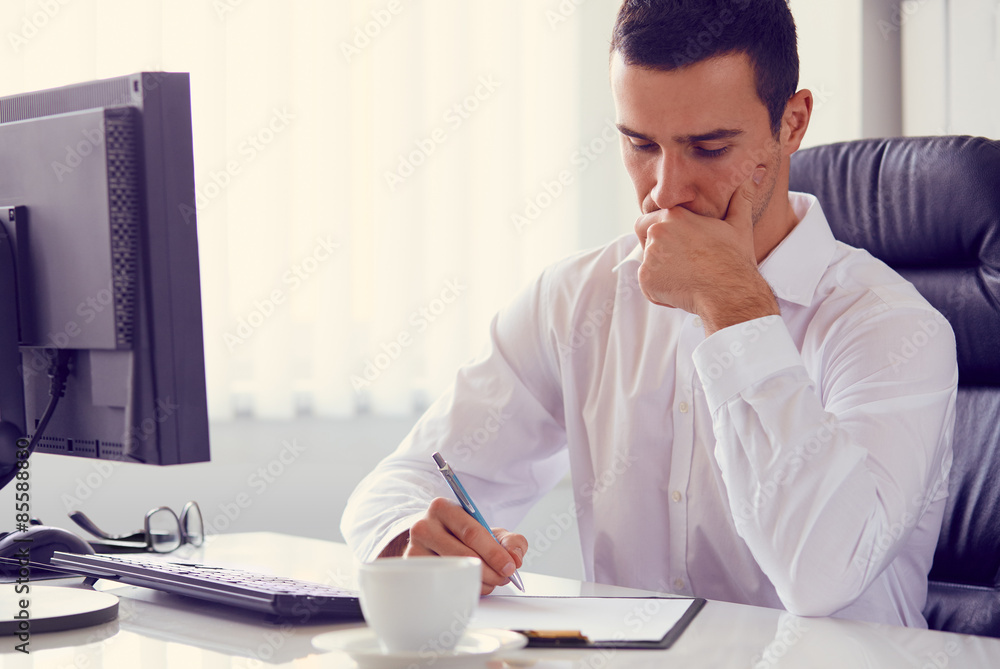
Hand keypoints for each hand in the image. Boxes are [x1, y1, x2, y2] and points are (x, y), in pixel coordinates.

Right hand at [404, 497, 525, 594]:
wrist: (433, 542)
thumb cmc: (463, 536)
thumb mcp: (489, 530)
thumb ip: (511, 541)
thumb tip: (515, 558)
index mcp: (443, 508)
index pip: (471, 532)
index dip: (494, 552)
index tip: (510, 566)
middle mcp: (423, 525)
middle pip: (463, 554)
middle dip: (491, 570)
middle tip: (504, 577)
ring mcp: (414, 549)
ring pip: (453, 572)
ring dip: (479, 582)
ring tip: (491, 581)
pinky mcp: (412, 570)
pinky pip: (442, 585)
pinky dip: (463, 589)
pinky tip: (472, 584)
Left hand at [634, 165, 778, 333]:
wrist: (730, 292)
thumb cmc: (735, 259)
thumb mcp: (739, 224)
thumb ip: (741, 198)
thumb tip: (755, 173)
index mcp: (673, 215)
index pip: (650, 219)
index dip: (661, 231)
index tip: (677, 243)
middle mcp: (657, 232)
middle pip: (643, 237)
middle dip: (654, 247)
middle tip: (677, 260)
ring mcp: (649, 256)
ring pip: (647, 262)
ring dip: (660, 270)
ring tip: (686, 277)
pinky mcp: (646, 280)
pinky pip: (647, 284)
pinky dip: (660, 290)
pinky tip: (682, 290)